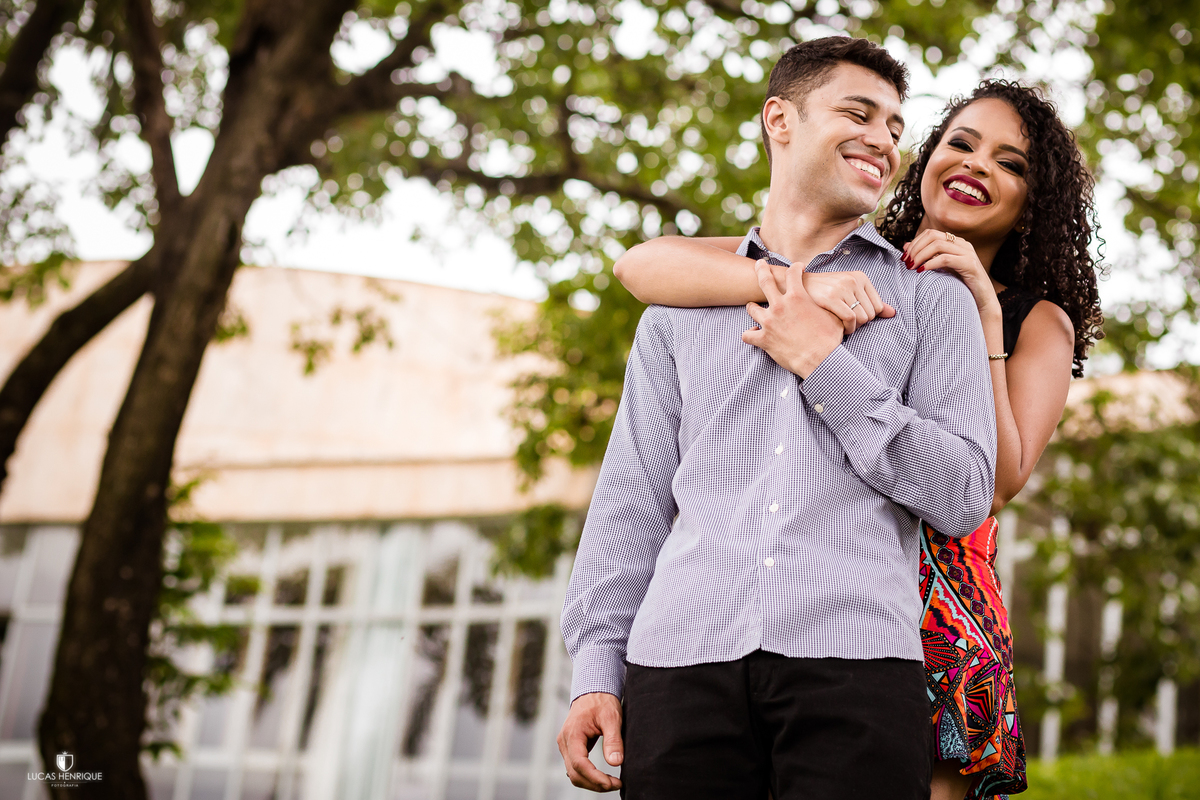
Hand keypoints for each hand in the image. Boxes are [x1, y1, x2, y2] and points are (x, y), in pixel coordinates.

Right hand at [557, 692, 623, 791]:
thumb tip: (615, 762)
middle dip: (595, 784)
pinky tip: (602, 777)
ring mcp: (566, 745)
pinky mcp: (570, 748)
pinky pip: (576, 767)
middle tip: (616, 785)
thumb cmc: (601, 701)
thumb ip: (613, 740)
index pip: (579, 764)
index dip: (595, 777)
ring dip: (592, 782)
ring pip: (574, 774)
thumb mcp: (611, 717)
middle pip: (575, 773)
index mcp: (572, 734)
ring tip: (612, 783)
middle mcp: (564, 742)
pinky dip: (588, 776)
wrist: (593, 691)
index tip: (611, 783)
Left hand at [743, 259, 843, 377]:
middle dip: (761, 270)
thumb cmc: (829, 339)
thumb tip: (840, 302)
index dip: (795, 268)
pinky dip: (749, 334)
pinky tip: (752, 334)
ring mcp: (769, 322)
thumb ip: (830, 306)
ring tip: (752, 306)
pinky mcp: (763, 339)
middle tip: (759, 264)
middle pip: (765, 281)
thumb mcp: (833, 316)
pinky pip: (748, 335)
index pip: (793, 274)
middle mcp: (780, 306)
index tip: (796, 267)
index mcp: (797, 297)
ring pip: (752, 309)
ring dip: (752, 307)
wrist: (820, 359)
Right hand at [803, 270, 896, 334]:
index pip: (878, 307)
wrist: (797, 286)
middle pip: (870, 314)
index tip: (854, 318)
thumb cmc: (825, 293)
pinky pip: (850, 319)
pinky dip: (847, 328)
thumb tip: (892, 313)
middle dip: (860, 324)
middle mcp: (853, 280)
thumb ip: (871, 302)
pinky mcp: (831, 297)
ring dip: (853, 328)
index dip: (867, 317)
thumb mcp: (849, 293)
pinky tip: (840, 327)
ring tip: (842, 325)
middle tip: (846, 323)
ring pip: (862, 318)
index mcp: (860, 277)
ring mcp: (842, 288)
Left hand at [902, 230, 998, 315]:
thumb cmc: (960, 286)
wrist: (981, 301)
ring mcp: (967, 253)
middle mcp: (962, 244)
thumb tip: (905, 246)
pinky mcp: (969, 264)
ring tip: (912, 267)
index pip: (930, 233)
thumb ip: (926, 256)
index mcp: (956, 243)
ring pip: (938, 245)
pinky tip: (922, 271)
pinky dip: (931, 263)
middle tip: (907, 262)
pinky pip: (946, 258)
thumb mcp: (940, 269)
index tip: (904, 257)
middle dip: (916, 248)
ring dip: (920, 255)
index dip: (915, 242)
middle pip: (933, 236)